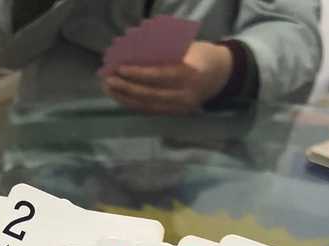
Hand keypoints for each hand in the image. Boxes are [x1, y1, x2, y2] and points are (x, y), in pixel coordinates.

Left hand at [102, 41, 232, 113]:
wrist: (220, 76)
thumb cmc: (202, 55)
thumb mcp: (189, 48)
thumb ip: (167, 52)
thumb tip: (135, 51)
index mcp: (192, 73)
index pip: (161, 75)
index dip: (139, 74)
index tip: (121, 68)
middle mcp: (187, 94)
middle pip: (151, 94)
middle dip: (127, 88)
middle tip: (108, 80)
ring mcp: (181, 107)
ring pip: (149, 106)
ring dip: (126, 98)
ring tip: (109, 89)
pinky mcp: (176, 114)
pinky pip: (151, 111)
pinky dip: (134, 105)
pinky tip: (121, 98)